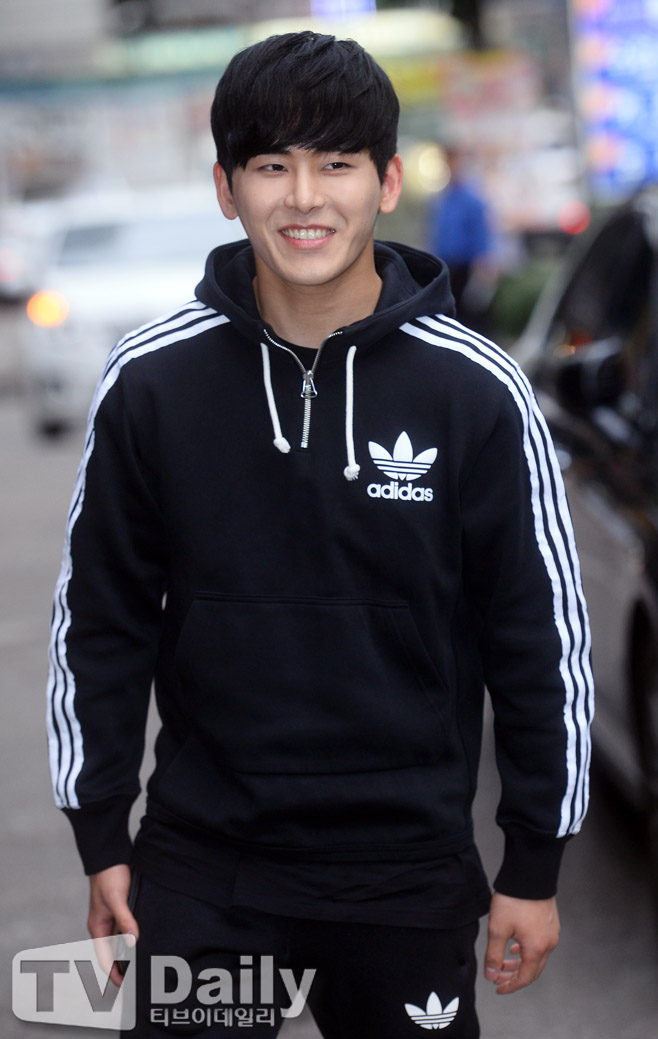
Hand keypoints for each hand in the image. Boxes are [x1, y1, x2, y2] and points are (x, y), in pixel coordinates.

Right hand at [88, 864, 138, 986]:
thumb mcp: (116, 898)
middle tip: (141, 976)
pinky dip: (135, 935)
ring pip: (123, 940)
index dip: (114, 972)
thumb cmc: (108, 875)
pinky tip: (147, 938)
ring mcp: (114, 917)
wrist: (110, 855)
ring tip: (146, 960)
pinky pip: (129, 927)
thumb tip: (133, 941)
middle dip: (125, 964)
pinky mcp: (123, 908)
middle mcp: (105, 925)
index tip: (125, 985)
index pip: (105, 957)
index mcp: (98, 927)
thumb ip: (124, 919)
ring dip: (132, 949)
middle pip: (114, 951)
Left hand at [484, 892, 559, 994]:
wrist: (530, 874)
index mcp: (536, 949)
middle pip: (532, 969)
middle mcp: (548, 944)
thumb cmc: (514, 900)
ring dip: (519, 962)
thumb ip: (493, 955)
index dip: (510, 986)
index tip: (497, 987)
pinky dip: (527, 950)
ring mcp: (552, 933)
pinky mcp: (550, 922)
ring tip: (504, 961)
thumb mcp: (497, 928)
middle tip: (497, 975)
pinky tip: (515, 944)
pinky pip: (540, 944)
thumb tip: (491, 975)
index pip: (525, 978)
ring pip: (536, 956)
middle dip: (514, 975)